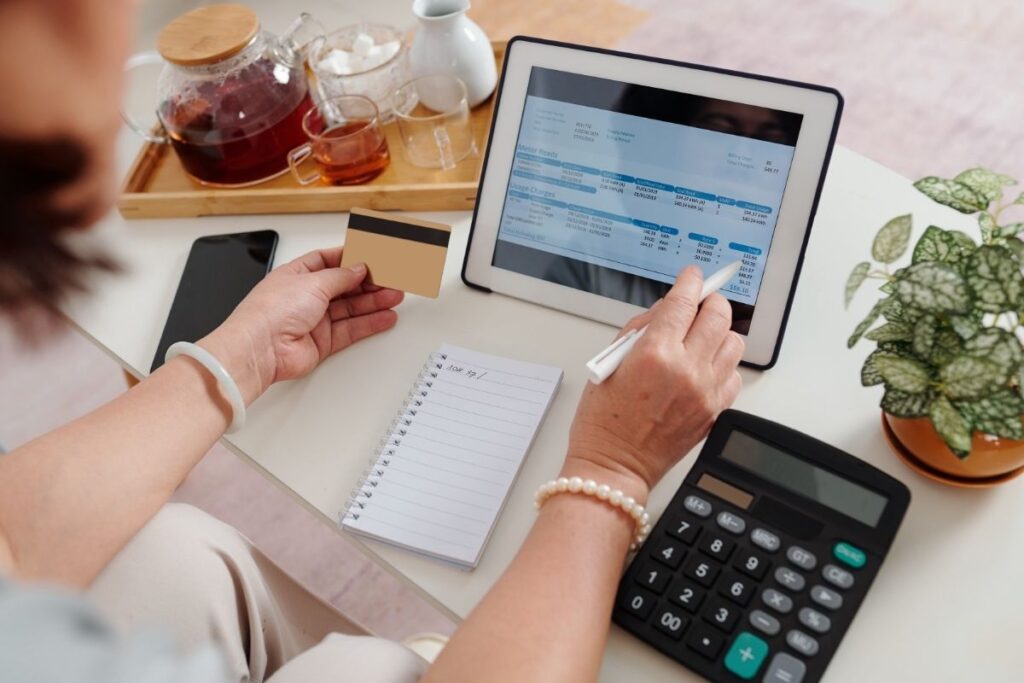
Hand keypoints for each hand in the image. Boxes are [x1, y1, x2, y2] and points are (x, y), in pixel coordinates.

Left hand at [199, 247, 402, 403]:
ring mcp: (313, 320)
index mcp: (296, 274)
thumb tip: (358, 268)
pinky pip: (351, 330)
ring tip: (395, 296)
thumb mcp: (312, 282)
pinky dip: (369, 323)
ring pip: (351, 308)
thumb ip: (340, 276)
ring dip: (374, 302)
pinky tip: (385, 316)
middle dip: (368, 282)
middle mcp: (304, 297)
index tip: (372, 256)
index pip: (328, 261)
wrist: (260, 349)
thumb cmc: (271, 311)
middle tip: (391, 278)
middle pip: (344, 286)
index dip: (350, 258)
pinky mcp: (321, 342)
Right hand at [563, 266, 743, 501]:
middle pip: (718, 316)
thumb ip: (638, 331)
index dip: (690, 282)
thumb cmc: (603, 420)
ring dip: (719, 332)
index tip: (692, 276)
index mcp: (654, 354)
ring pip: (733, 342)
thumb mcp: (608, 364)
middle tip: (699, 303)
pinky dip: (722, 364)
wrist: (615, 466)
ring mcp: (705, 392)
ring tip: (702, 337)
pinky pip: (734, 375)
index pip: (684, 302)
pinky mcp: (714, 411)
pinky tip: (704, 367)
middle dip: (710, 301)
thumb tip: (663, 312)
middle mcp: (686, 369)